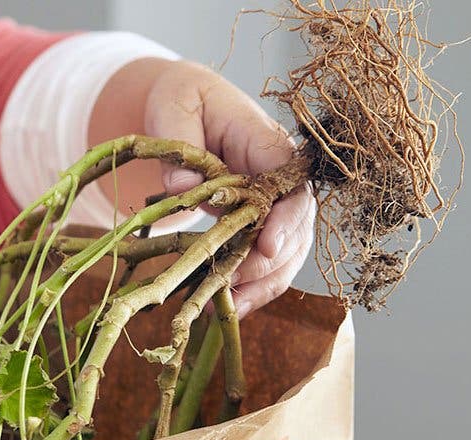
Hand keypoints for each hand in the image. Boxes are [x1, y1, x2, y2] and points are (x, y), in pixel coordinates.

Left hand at [90, 59, 314, 317]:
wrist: (189, 107)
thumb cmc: (185, 100)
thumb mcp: (174, 106)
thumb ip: (179, 138)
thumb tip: (181, 186)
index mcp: (266, 143)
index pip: (292, 186)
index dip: (285, 221)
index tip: (264, 249)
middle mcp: (279, 177)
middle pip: (296, 227)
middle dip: (268, 263)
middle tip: (232, 285)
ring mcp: (274, 202)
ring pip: (288, 252)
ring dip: (262, 284)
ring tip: (228, 308)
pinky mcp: (260, 222)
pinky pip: (268, 259)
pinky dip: (253, 285)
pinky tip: (229, 304)